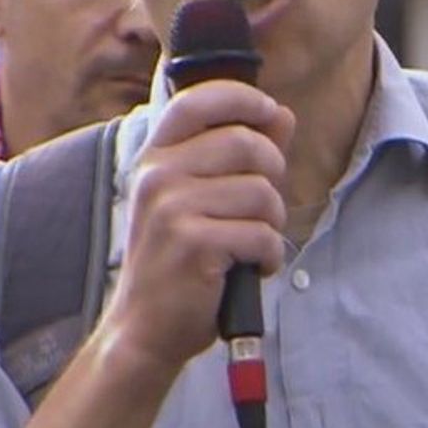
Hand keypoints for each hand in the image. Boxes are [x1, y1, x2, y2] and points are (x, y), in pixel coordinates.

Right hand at [104, 81, 293, 372]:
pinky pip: (261, 234)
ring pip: (261, 192)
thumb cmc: (177, 262)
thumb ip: (241, 156)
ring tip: (252, 245)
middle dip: (273, 175)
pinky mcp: (193, 243)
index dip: (241, 98)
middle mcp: (158, 176)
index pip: (197, 101)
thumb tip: (282, 114)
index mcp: (156, 158)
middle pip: (246, 143)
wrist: (145, 328)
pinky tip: (251, 269)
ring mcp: (172, 209)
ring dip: (272, 223)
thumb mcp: (199, 201)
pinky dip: (269, 256)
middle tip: (263, 209)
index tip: (268, 112)